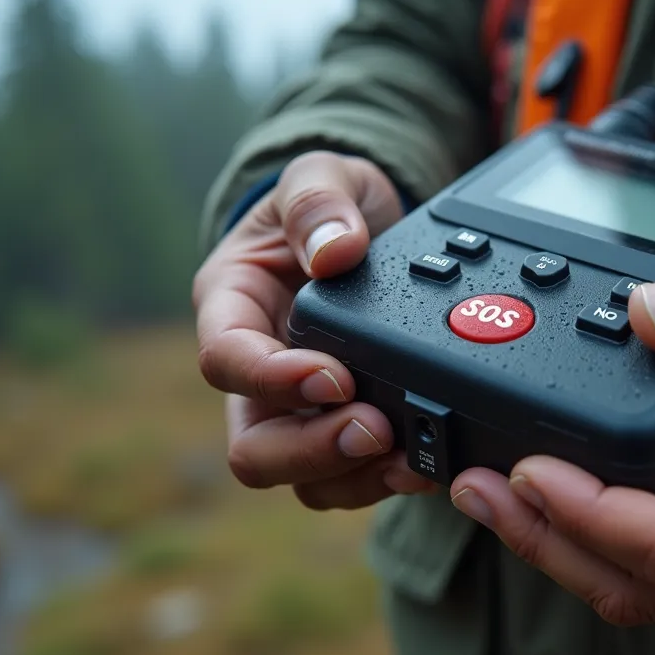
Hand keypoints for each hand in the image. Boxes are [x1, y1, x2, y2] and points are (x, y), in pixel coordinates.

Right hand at [194, 151, 433, 508]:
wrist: (366, 226)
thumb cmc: (328, 205)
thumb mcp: (321, 175)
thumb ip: (318, 202)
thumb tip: (334, 251)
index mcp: (231, 307)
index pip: (226, 361)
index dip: (273, 380)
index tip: (333, 375)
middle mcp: (256, 373)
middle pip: (255, 447)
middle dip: (313, 449)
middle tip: (375, 429)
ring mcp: (298, 410)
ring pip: (303, 477)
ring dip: (355, 475)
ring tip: (412, 457)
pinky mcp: (344, 427)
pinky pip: (351, 477)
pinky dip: (386, 479)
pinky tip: (428, 462)